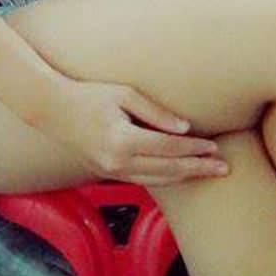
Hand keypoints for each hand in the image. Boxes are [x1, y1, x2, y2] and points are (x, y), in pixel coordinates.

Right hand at [41, 77, 229, 186]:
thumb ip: (156, 112)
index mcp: (123, 140)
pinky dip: (165, 178)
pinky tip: (179, 173)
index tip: (215, 147)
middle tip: (224, 167)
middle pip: (168, 169)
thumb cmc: (88, 94)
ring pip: (158, 180)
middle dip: (198, 168)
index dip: (195, 148)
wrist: (51, 109)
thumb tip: (185, 128)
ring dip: (184, 176)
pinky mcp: (107, 173)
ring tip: (207, 172)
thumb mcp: (124, 94)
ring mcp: (111, 171)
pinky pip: (143, 180)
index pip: (169, 148)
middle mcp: (118, 162)